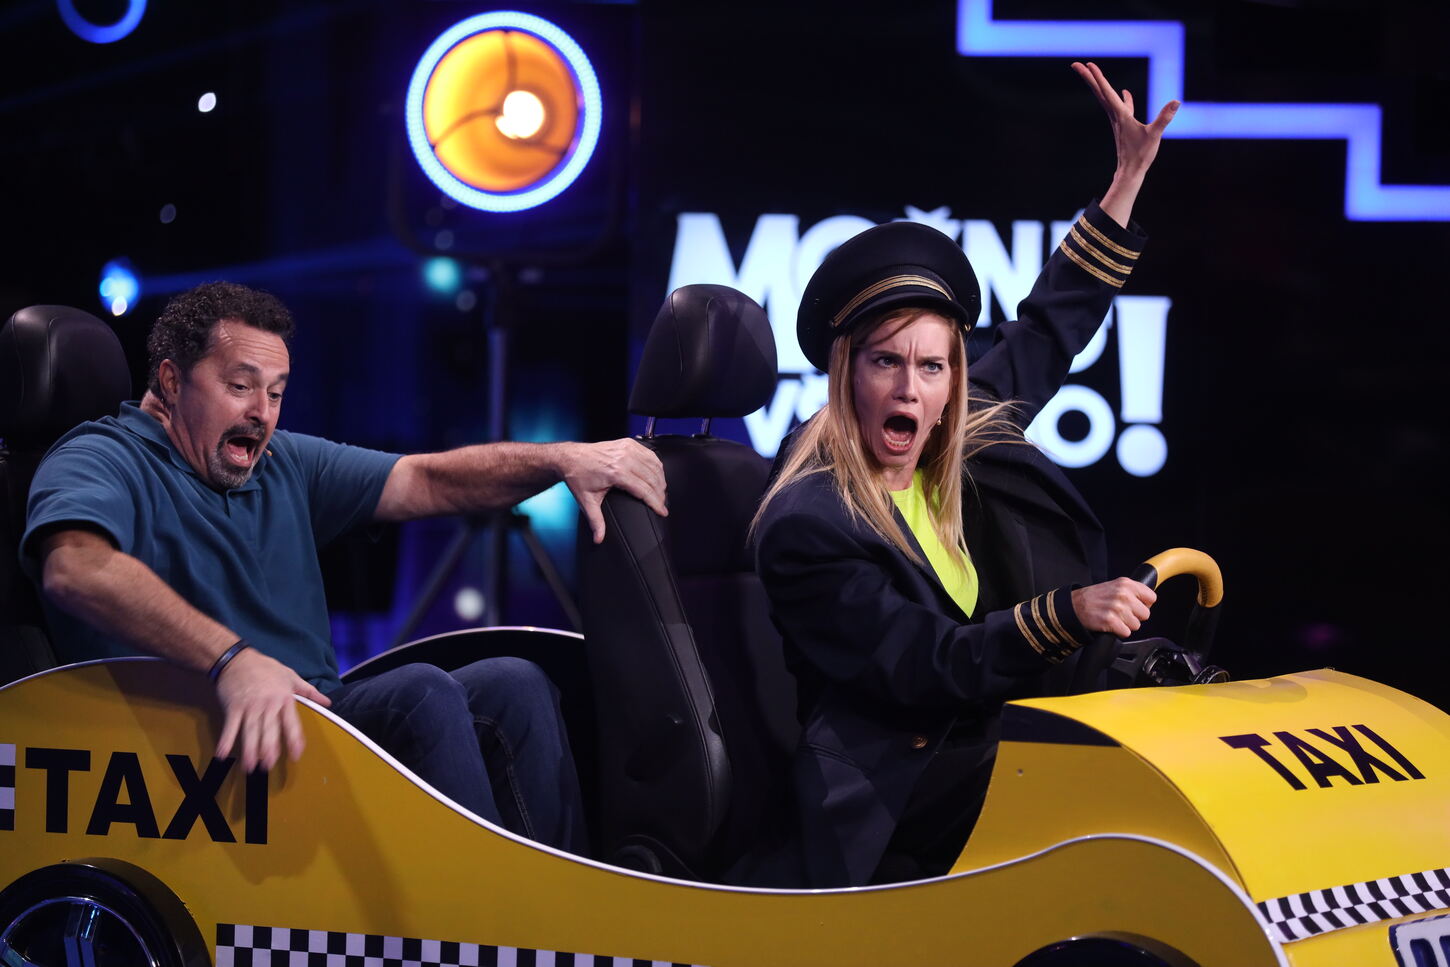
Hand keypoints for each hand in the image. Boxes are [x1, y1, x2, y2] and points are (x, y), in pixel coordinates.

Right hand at [214, 648, 331, 771]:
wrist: (237, 659)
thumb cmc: (266, 668)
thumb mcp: (290, 676)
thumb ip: (309, 692)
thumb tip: (328, 702)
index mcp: (284, 699)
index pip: (291, 723)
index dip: (294, 739)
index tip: (296, 755)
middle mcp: (267, 705)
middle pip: (269, 730)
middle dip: (269, 748)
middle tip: (269, 765)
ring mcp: (249, 707)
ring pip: (250, 731)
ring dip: (250, 750)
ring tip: (251, 767)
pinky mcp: (233, 708)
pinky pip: (230, 726)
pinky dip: (226, 740)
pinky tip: (222, 754)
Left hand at [560, 438, 667, 542]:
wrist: (570, 457)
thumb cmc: (578, 475)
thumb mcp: (587, 501)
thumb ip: (596, 521)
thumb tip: (599, 538)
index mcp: (616, 473)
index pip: (645, 490)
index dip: (656, 503)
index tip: (662, 511)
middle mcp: (624, 458)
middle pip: (653, 478)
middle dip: (661, 494)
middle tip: (662, 504)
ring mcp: (627, 448)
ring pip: (655, 465)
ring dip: (661, 479)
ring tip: (661, 491)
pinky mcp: (628, 443)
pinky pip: (650, 454)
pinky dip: (656, 465)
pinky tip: (657, 474)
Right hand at [1071, 577, 1156, 638]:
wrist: (1074, 605)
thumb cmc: (1095, 597)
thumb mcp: (1115, 586)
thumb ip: (1133, 592)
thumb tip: (1148, 603)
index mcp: (1126, 584)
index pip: (1151, 598)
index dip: (1144, 604)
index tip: (1135, 606)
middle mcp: (1123, 594)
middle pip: (1145, 614)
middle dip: (1135, 616)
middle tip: (1121, 613)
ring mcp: (1117, 608)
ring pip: (1136, 625)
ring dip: (1126, 625)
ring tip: (1114, 618)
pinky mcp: (1110, 621)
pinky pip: (1126, 632)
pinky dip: (1118, 631)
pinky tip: (1110, 624)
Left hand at [1072, 60, 1178, 176]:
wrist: (1130, 171)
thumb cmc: (1140, 155)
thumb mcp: (1154, 135)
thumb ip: (1164, 118)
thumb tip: (1176, 102)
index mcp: (1121, 116)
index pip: (1107, 92)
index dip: (1098, 78)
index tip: (1087, 65)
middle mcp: (1115, 116)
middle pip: (1100, 92)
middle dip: (1089, 77)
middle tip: (1077, 64)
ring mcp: (1118, 120)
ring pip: (1106, 98)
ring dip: (1099, 85)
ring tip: (1092, 72)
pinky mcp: (1124, 125)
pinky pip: (1120, 107)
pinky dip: (1121, 98)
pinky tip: (1124, 92)